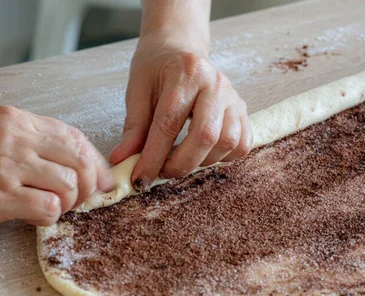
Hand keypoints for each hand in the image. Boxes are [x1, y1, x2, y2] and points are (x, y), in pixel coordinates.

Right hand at [0, 106, 112, 231]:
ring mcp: (6, 164)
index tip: (100, 180)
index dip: (95, 162)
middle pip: (80, 159)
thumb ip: (31, 145)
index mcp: (15, 120)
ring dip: (68, 204)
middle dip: (90, 185)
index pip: (74, 136)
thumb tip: (75, 169)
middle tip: (79, 201)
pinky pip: (49, 206)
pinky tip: (33, 216)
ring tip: (50, 208)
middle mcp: (14, 137)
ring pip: (69, 184)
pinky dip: (50, 216)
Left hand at [110, 28, 251, 189]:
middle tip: (162, 173)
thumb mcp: (138, 91)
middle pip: (205, 136)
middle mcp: (215, 83)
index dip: (153, 157)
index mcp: (186, 73)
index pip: (169, 124)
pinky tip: (202, 154)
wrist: (180, 47)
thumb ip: (133, 128)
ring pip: (227, 143)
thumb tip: (121, 161)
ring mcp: (233, 97)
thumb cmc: (156, 68)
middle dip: (181, 164)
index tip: (139, 179)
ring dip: (201, 162)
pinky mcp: (243, 109)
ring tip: (180, 160)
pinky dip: (222, 158)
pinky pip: (242, 144)